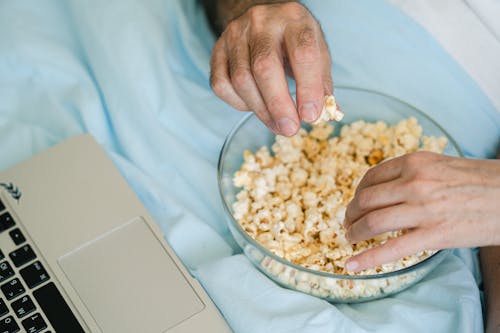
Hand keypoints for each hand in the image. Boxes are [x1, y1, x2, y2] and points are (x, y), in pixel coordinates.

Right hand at [209, 2, 332, 135]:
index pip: (302, 53)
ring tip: (277, 124)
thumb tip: (324, 115)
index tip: (311, 116)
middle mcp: (262, 21)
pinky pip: (221, 84)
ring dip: (261, 110)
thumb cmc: (294, 41)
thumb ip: (321, 84)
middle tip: (290, 129)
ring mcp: (235, 34)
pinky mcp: (218, 50)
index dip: (308, 88)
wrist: (265, 19)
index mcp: (294, 18)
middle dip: (278, 105)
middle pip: (264, 67)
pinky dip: (239, 103)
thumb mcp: (317, 52)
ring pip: (241, 79)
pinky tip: (255, 106)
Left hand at [343, 151, 499, 271]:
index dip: (358, 193)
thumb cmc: (480, 181)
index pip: (371, 178)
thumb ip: (412, 174)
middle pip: (366, 200)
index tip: (356, 203)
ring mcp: (424, 209)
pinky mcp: (435, 235)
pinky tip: (352, 265)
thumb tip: (385, 190)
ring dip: (354, 233)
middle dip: (351, 214)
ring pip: (373, 222)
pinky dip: (366, 259)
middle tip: (349, 223)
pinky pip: (391, 250)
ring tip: (350, 240)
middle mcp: (415, 182)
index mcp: (415, 162)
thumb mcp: (441, 166)